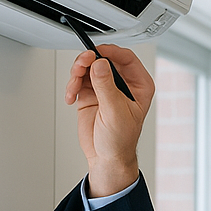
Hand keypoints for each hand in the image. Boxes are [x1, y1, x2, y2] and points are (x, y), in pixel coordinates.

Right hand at [65, 45, 154, 196]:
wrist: (107, 159)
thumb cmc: (120, 141)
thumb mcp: (115, 112)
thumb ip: (106, 87)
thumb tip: (100, 64)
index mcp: (139, 85)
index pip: (125, 58)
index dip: (109, 52)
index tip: (95, 53)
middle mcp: (122, 84)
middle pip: (103, 59)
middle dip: (88, 61)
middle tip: (80, 67)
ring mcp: (105, 88)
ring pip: (89, 67)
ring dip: (77, 74)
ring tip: (73, 87)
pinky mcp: (91, 95)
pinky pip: (78, 80)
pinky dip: (72, 86)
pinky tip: (71, 97)